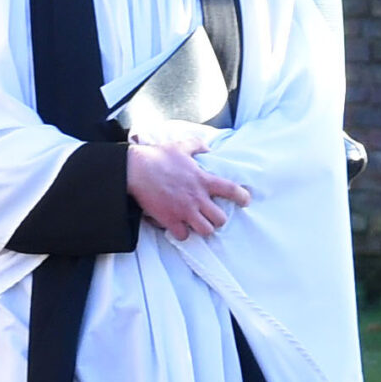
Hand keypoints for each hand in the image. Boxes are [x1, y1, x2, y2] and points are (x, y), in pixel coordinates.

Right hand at [125, 132, 251, 241]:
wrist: (135, 170)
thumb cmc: (157, 157)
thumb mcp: (180, 146)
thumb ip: (196, 145)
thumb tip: (207, 146)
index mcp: (202, 180)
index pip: (231, 190)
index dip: (242, 197)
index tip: (245, 201)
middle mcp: (197, 198)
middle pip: (220, 219)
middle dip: (217, 219)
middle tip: (211, 216)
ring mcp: (184, 211)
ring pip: (205, 231)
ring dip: (202, 229)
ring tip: (197, 225)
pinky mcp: (170, 220)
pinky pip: (183, 236)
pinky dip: (182, 233)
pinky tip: (178, 227)